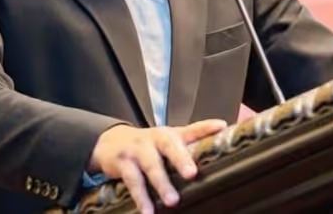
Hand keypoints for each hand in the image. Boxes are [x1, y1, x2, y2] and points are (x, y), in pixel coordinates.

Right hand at [90, 119, 226, 213]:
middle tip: (192, 173)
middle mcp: (155, 138)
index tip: (221, 127)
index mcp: (170, 134)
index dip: (206, 127)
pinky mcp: (123, 163)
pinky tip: (147, 212)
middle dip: (181, 159)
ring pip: (150, 166)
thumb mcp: (169, 140)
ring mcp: (138, 150)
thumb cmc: (148, 145)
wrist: (110, 142)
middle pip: (169, 146)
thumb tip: (222, 132)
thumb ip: (193, 138)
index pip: (191, 129)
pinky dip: (140, 199)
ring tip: (172, 202)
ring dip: (161, 184)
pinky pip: (132, 182)